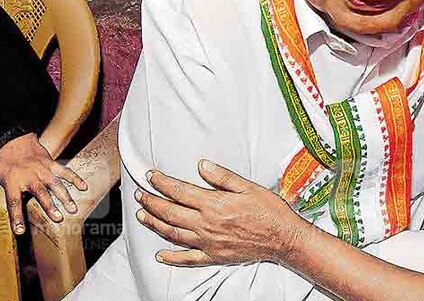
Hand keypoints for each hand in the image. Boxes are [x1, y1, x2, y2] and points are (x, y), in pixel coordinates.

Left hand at [0, 133, 86, 233]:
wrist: (14, 136)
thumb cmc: (1, 158)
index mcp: (12, 181)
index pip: (14, 202)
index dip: (17, 217)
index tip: (20, 231)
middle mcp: (29, 176)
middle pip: (40, 193)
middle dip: (49, 206)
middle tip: (58, 218)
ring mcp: (42, 169)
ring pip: (55, 184)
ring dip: (65, 196)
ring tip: (72, 209)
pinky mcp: (51, 163)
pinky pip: (65, 170)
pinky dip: (75, 178)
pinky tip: (84, 187)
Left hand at [134, 159, 307, 266]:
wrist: (283, 239)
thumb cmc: (269, 211)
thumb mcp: (248, 186)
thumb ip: (222, 176)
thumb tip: (201, 165)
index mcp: (213, 204)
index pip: (179, 191)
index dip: (162, 183)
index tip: (150, 176)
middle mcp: (206, 224)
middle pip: (170, 212)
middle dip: (152, 202)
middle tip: (139, 194)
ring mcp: (208, 242)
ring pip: (173, 233)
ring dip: (155, 224)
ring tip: (142, 215)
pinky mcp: (214, 256)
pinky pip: (188, 259)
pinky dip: (172, 257)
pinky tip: (160, 255)